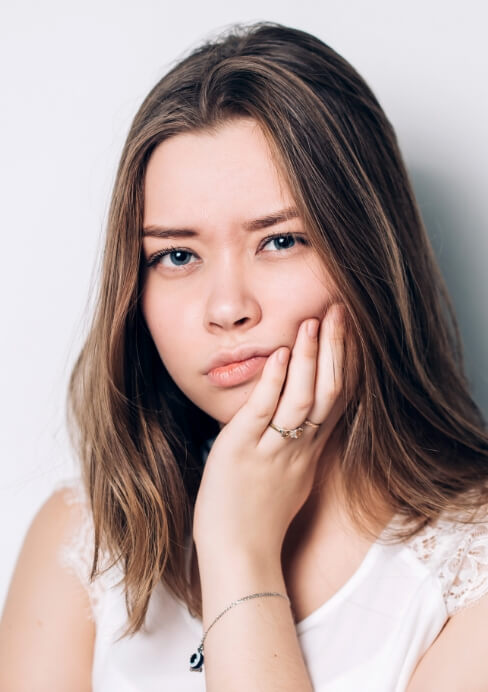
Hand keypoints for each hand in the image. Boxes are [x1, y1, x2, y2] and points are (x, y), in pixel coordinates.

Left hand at [192, 303, 349, 563]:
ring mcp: (273, 450)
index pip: (337, 400)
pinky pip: (264, 412)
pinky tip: (280, 355)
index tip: (349, 332)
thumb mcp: (290, 481)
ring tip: (314, 322)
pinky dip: (275, 382)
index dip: (346, 363)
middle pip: (329, 392)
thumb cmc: (257, 520)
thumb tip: (293, 424)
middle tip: (340, 311)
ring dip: (310, 358)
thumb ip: (295, 449)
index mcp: (311, 453)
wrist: (239, 556)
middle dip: (337, 350)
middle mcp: (300, 449)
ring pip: (303, 399)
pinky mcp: (242, 451)